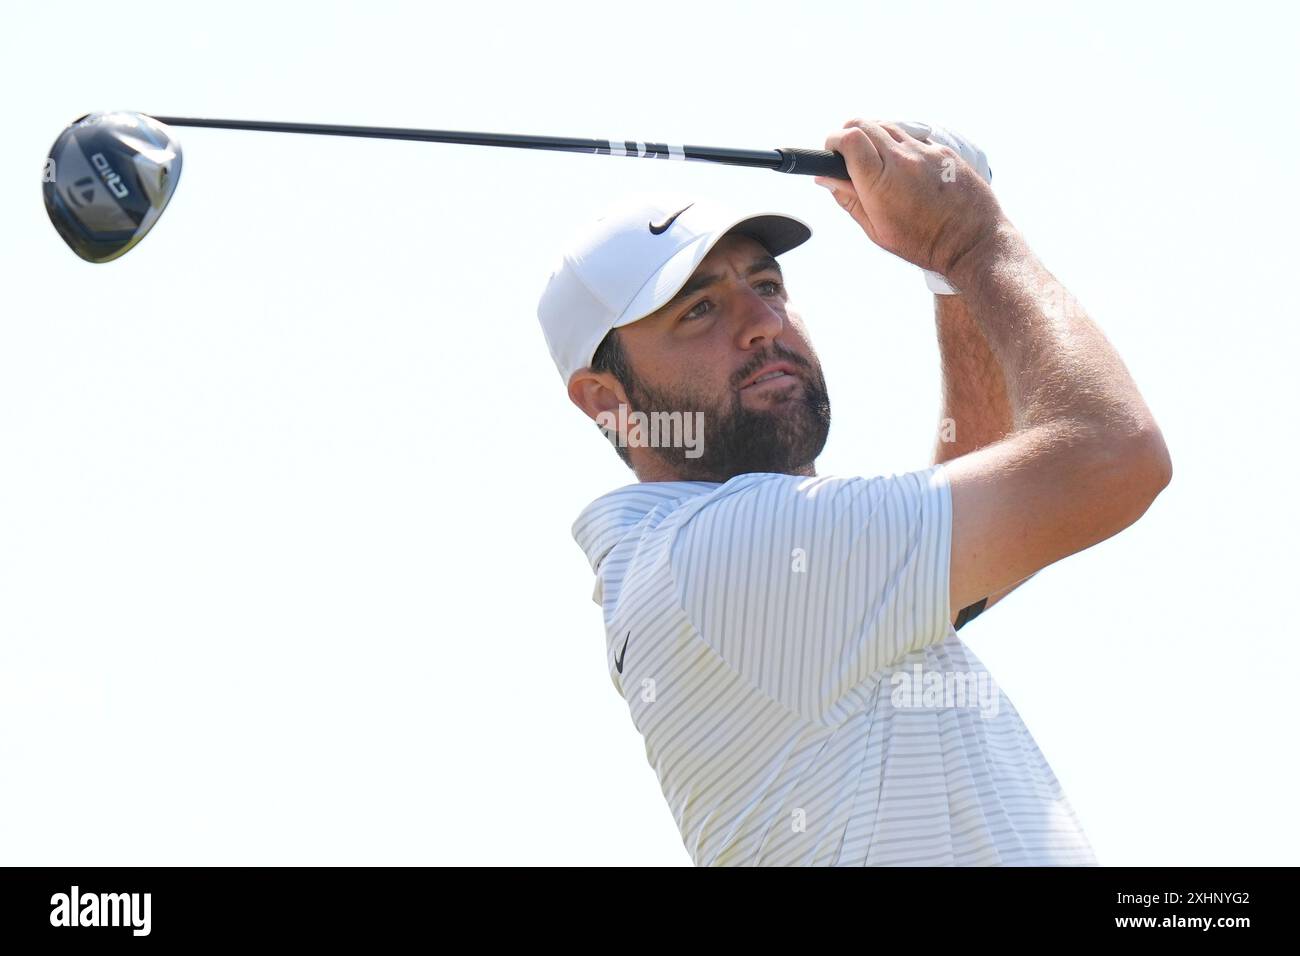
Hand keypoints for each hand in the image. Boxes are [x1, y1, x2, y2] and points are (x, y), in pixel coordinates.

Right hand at [815, 119, 1004, 283]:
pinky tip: (902, 166)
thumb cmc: (923, 243)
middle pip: (864, 124)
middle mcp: (901, 158)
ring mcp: (925, 151)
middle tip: (847, 153)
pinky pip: (912, 137)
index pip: (848, 138)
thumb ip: (848, 199)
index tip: (831, 151)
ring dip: (873, 135)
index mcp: (879, 180)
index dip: (834, 141)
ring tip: (874, 158)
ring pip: (888, 126)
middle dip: (848, 133)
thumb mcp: (877, 229)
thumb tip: (825, 179)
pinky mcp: (943, 151)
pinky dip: (899, 144)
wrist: (972, 241)